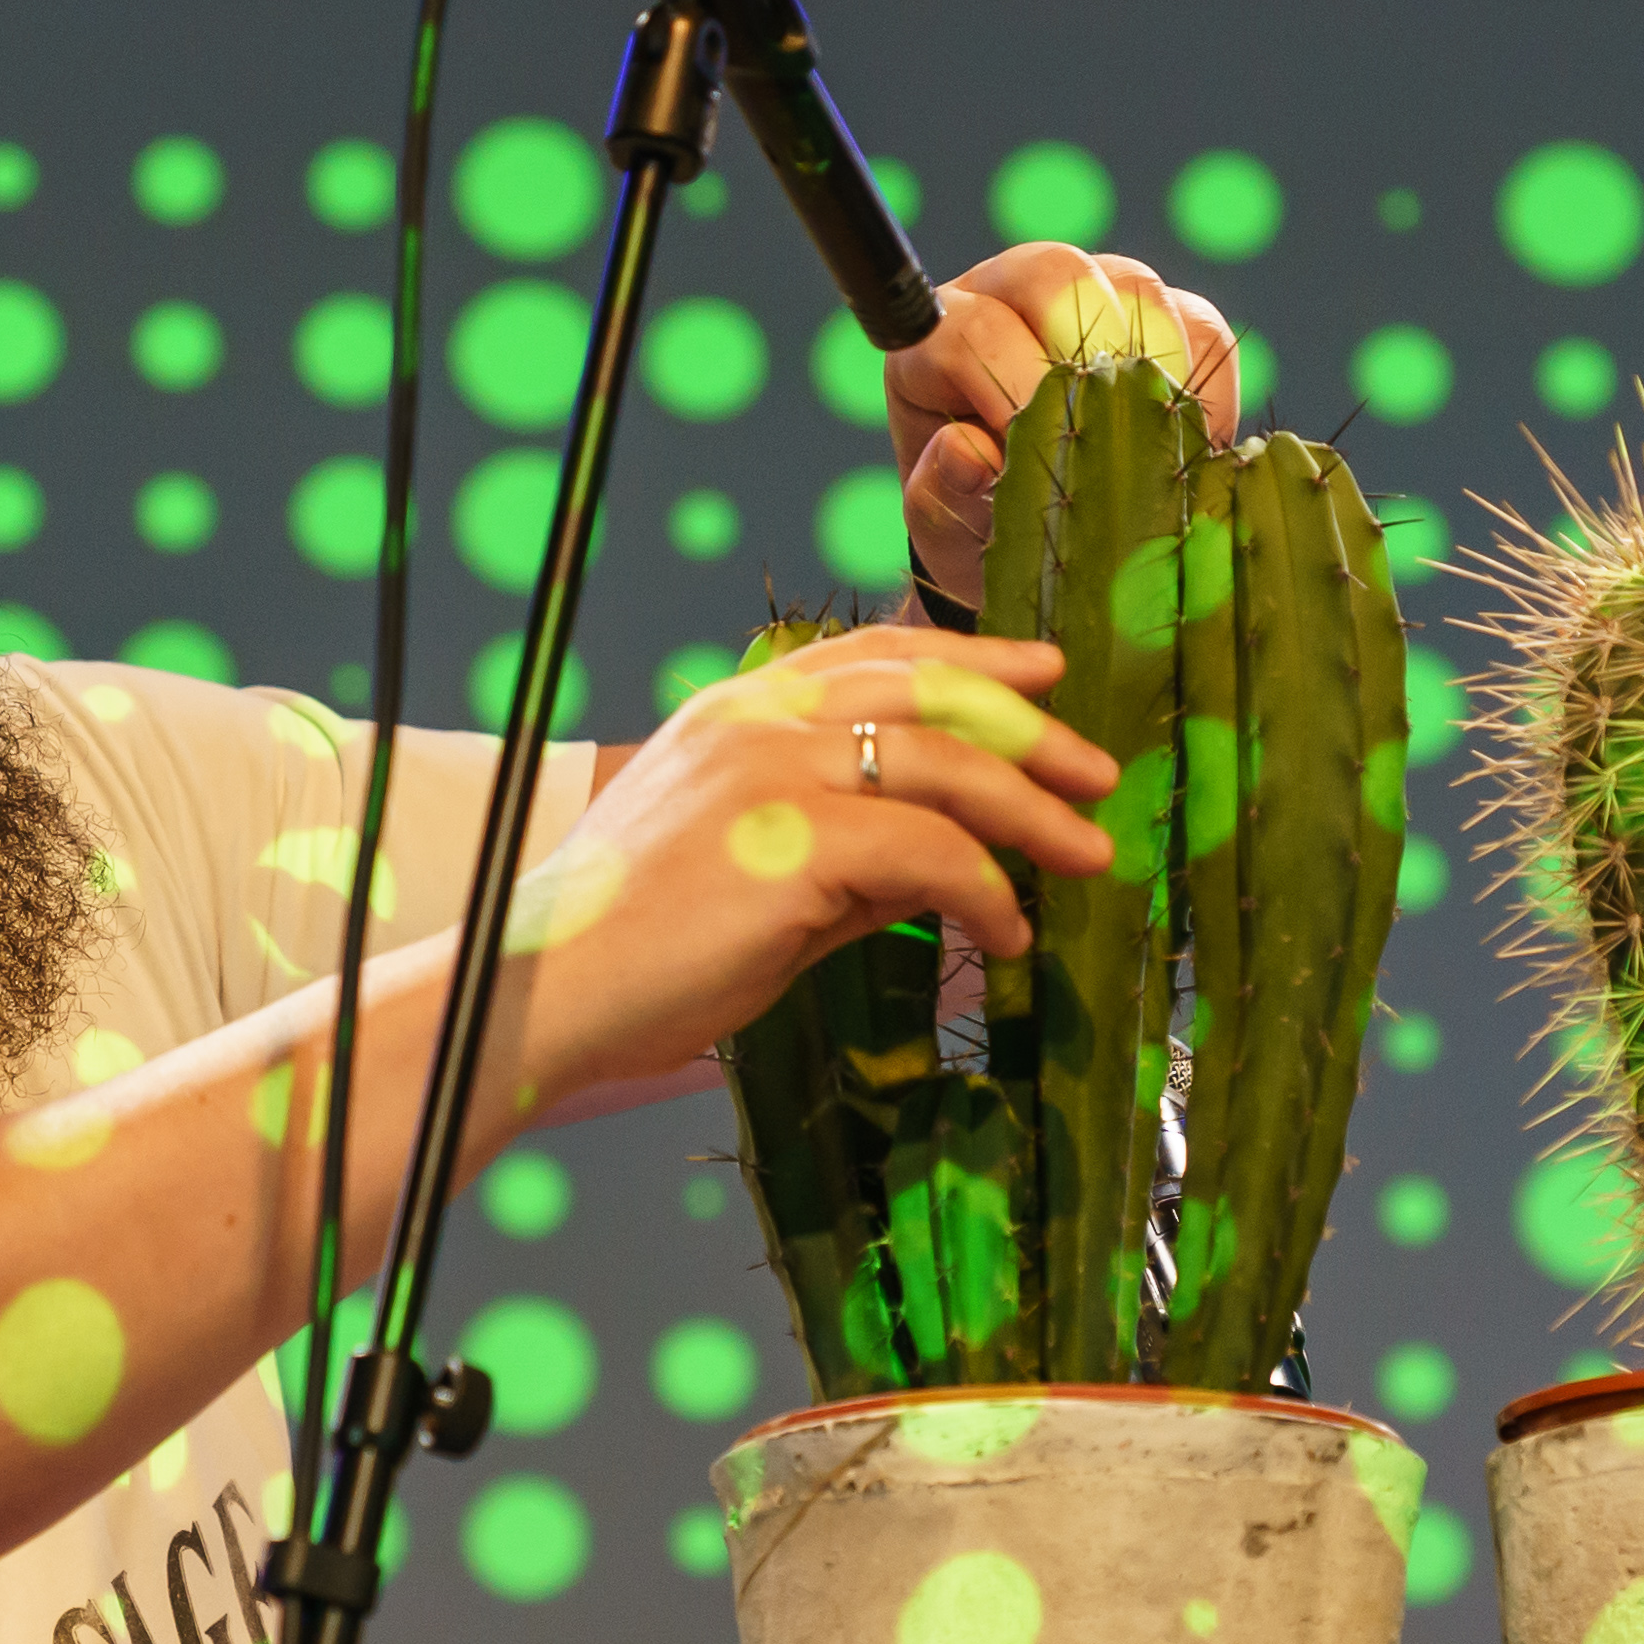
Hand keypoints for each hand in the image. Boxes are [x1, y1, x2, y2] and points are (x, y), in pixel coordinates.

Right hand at [489, 627, 1113, 1121]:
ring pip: (947, 765)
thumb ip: (845, 855)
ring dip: (1033, 813)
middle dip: (1030, 733)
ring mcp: (774, 770)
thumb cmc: (633, 950)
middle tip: (1099, 774)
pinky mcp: (794, 840)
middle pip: (932, 695)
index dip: (974, 658)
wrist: (545, 990)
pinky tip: (1008, 932)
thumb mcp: (753, 876)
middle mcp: (759, 718)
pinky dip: (987, 890)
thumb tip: (944, 865)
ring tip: (1089, 855)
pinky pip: (931, 852)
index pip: (877, 653)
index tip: (1045, 676)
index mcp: (738, 709)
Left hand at [884, 240, 1248, 608]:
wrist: (1030, 531)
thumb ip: (939, 492)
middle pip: (1057, 274)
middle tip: (1102, 434)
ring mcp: (1097, 295)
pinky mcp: (1166, 320)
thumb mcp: (941, 521)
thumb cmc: (971, 517)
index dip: (1006, 386)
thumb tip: (966, 453)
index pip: (973, 330)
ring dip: (1154, 372)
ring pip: (1138, 291)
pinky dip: (1207, 391)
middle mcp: (1014, 293)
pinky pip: (1202, 331)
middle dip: (1086, 353)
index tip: (1030, 456)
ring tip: (1153, 451)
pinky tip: (1191, 449)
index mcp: (941, 335)